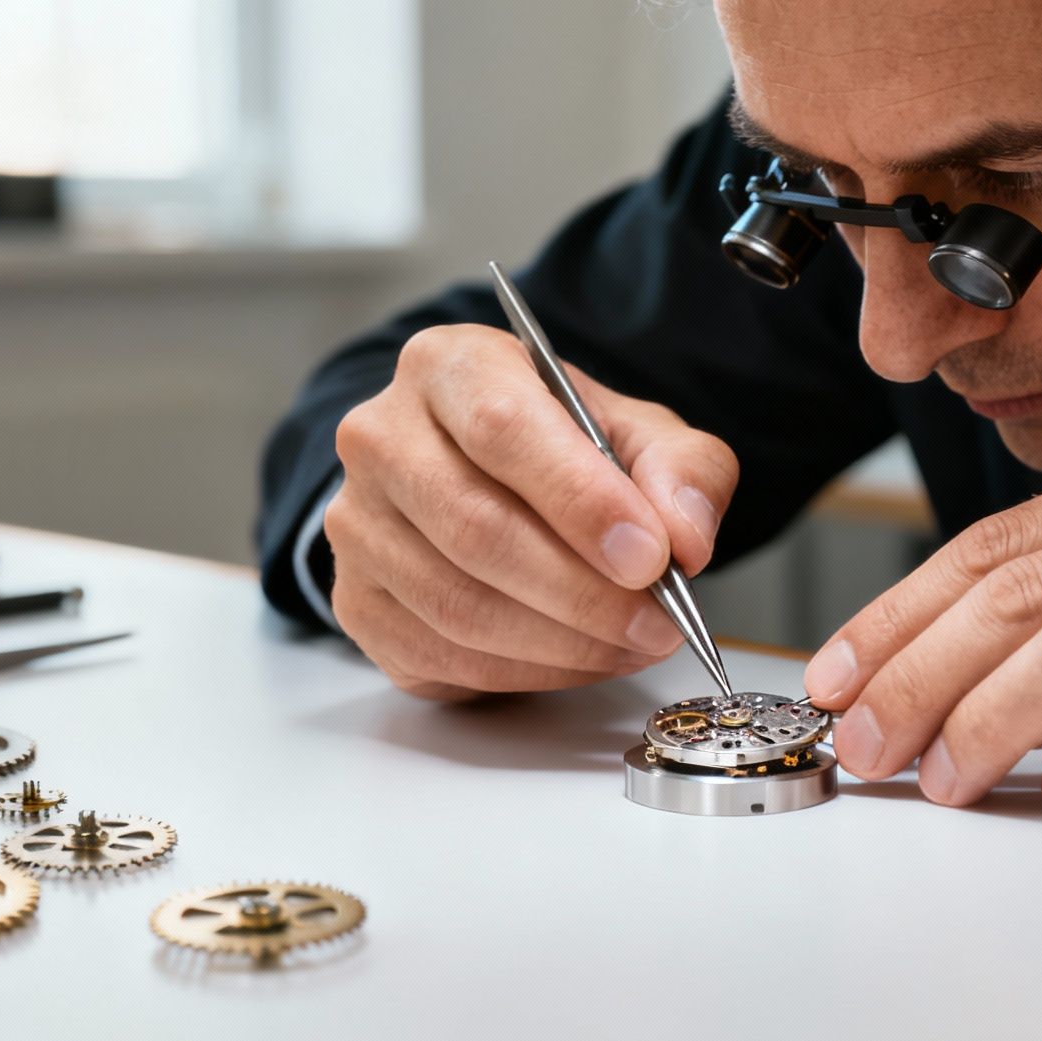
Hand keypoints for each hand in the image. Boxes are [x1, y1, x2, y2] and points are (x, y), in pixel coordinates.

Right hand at [327, 324, 737, 699]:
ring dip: (563, 642)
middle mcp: (381, 439)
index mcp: (446, 367)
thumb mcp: (636, 432)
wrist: (483, 481)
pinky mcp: (356, 602)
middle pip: (476, 529)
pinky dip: (527, 672)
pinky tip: (581, 658)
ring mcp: (357, 525)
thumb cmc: (558, 449)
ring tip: (634, 642)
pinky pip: (442, 655)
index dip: (581, 501)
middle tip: (659, 621)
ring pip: (458, 605)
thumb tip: (685, 538)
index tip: (651, 556)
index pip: (502, 428)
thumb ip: (680, 470)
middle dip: (583, 592)